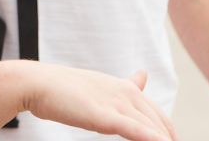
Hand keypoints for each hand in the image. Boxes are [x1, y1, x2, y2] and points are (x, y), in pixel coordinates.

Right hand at [21, 63, 176, 140]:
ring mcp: (115, 102)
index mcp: (120, 86)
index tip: (172, 139)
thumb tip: (142, 74)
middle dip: (170, 138)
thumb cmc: (59, 87)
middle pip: (159, 121)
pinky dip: (151, 138)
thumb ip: (118, 86)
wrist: (36, 83)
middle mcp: (123, 92)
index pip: (154, 109)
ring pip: (151, 127)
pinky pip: (135, 129)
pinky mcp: (105, 115)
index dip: (166, 127)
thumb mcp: (94, 86)